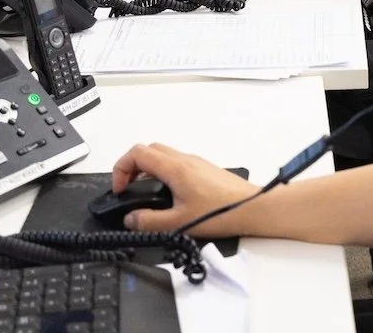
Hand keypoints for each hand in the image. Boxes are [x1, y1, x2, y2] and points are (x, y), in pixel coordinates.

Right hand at [111, 142, 261, 237]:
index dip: (120, 168)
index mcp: (175, 168)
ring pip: (163, 155)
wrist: (253, 207)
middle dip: (131, 167)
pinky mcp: (204, 169)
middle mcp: (185, 160)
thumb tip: (131, 219)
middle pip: (148, 150)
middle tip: (127, 188)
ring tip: (145, 194)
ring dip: (148, 170)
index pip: (137, 153)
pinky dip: (163, 173)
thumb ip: (149, 222)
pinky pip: (176, 163)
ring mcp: (195, 162)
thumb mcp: (178, 223)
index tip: (119, 188)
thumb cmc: (222, 211)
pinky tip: (168, 195)